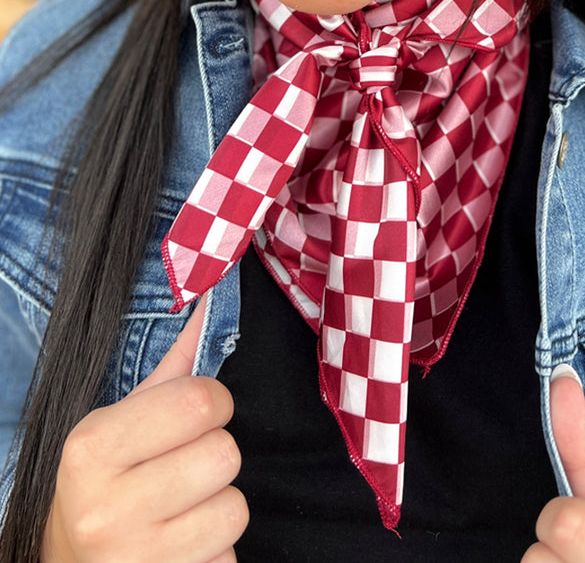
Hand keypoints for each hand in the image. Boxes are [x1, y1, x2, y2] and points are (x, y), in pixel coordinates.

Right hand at [42, 294, 247, 562]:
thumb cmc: (104, 483)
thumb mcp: (118, 424)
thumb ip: (171, 371)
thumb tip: (212, 305)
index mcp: (92, 449)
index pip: (199, 401)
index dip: (214, 401)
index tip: (201, 412)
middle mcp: (107, 509)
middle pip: (224, 454)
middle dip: (216, 453)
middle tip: (189, 463)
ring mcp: (135, 561)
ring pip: (234, 509)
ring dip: (220, 505)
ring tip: (186, 506)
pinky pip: (230, 557)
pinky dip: (217, 549)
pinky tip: (184, 544)